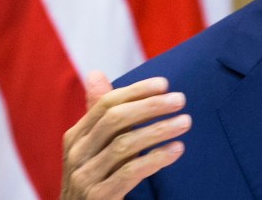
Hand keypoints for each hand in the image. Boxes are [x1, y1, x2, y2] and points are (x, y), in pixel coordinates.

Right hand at [60, 71, 190, 198]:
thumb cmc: (97, 177)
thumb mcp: (98, 146)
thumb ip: (102, 115)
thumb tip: (95, 73)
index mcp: (76, 136)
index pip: (105, 104)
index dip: (135, 91)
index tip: (164, 84)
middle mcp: (76, 154)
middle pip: (114, 120)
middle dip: (150, 106)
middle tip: (180, 99)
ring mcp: (84, 177)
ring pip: (124, 145)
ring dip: (159, 130)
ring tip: (185, 122)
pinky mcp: (98, 198)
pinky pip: (130, 173)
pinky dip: (156, 158)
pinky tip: (176, 149)